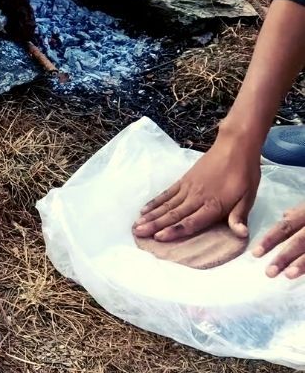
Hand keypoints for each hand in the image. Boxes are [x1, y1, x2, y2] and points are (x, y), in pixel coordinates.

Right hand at [133, 127, 260, 240]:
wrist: (235, 146)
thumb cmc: (244, 174)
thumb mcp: (248, 196)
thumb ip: (239, 216)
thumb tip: (241, 234)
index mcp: (213, 205)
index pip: (191, 222)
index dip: (175, 230)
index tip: (158, 237)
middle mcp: (196, 198)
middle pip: (173, 214)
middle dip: (154, 225)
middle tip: (138, 233)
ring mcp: (187, 188)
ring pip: (166, 205)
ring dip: (151, 216)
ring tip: (136, 225)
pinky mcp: (183, 181)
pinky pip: (167, 194)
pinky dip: (155, 202)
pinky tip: (144, 209)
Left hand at [252, 204, 304, 278]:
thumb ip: (299, 212)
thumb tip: (285, 215)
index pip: (285, 227)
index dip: (270, 240)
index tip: (255, 254)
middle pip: (299, 241)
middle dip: (284, 256)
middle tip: (269, 273)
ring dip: (301, 264)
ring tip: (288, 275)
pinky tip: (304, 278)